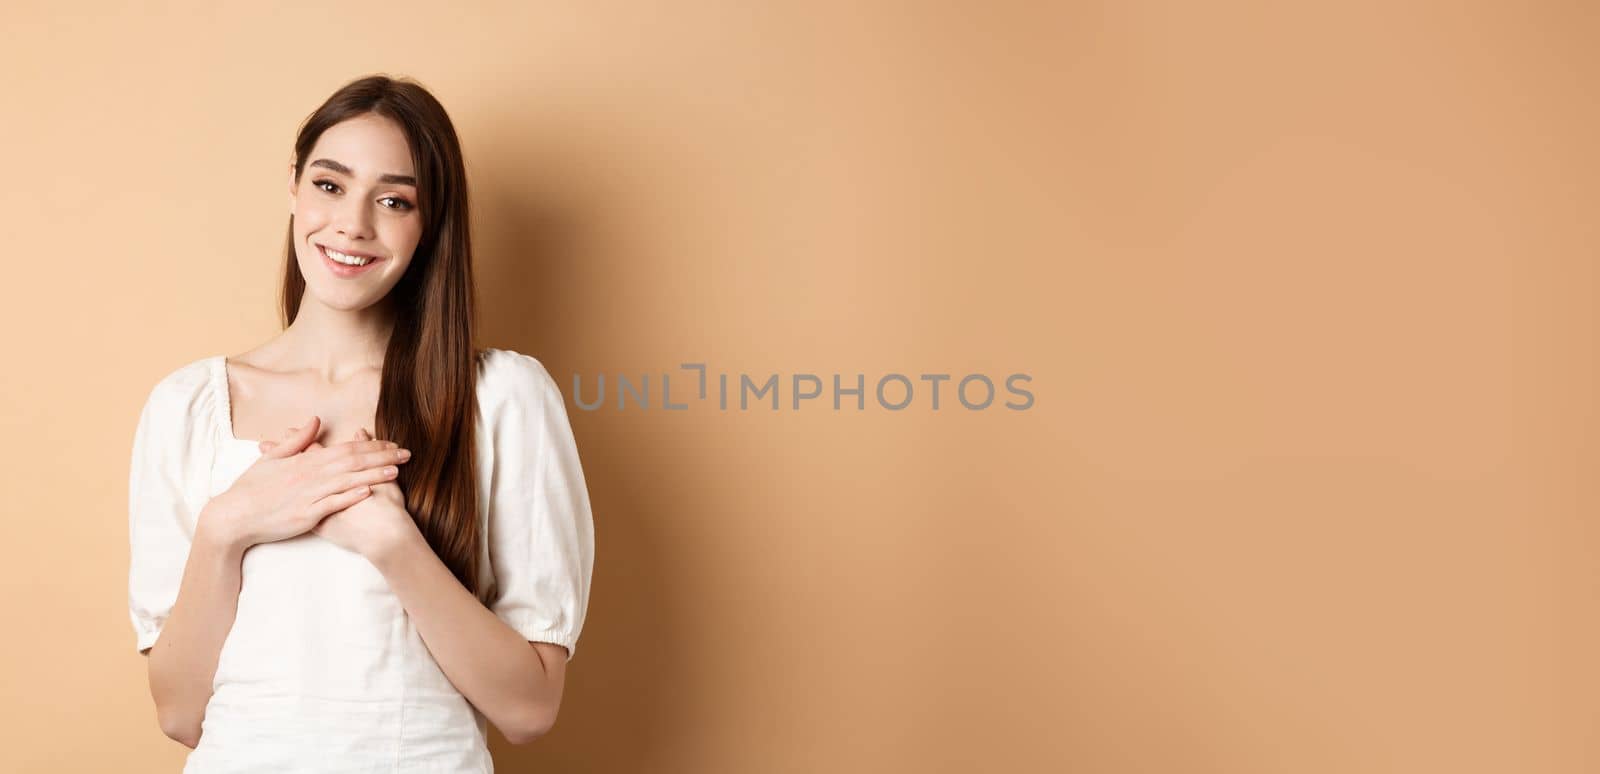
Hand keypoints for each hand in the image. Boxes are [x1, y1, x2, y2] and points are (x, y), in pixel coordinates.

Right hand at [205, 417, 411, 548]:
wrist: (232, 517)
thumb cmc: (252, 489)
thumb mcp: (272, 458)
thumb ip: (297, 439)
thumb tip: (315, 419)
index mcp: (305, 461)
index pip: (345, 448)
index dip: (371, 445)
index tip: (391, 443)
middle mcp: (310, 475)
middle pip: (353, 462)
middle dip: (382, 457)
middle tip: (407, 454)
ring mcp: (308, 495)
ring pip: (347, 481)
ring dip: (373, 475)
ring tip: (396, 471)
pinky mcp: (305, 515)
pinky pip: (331, 505)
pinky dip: (350, 497)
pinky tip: (368, 492)